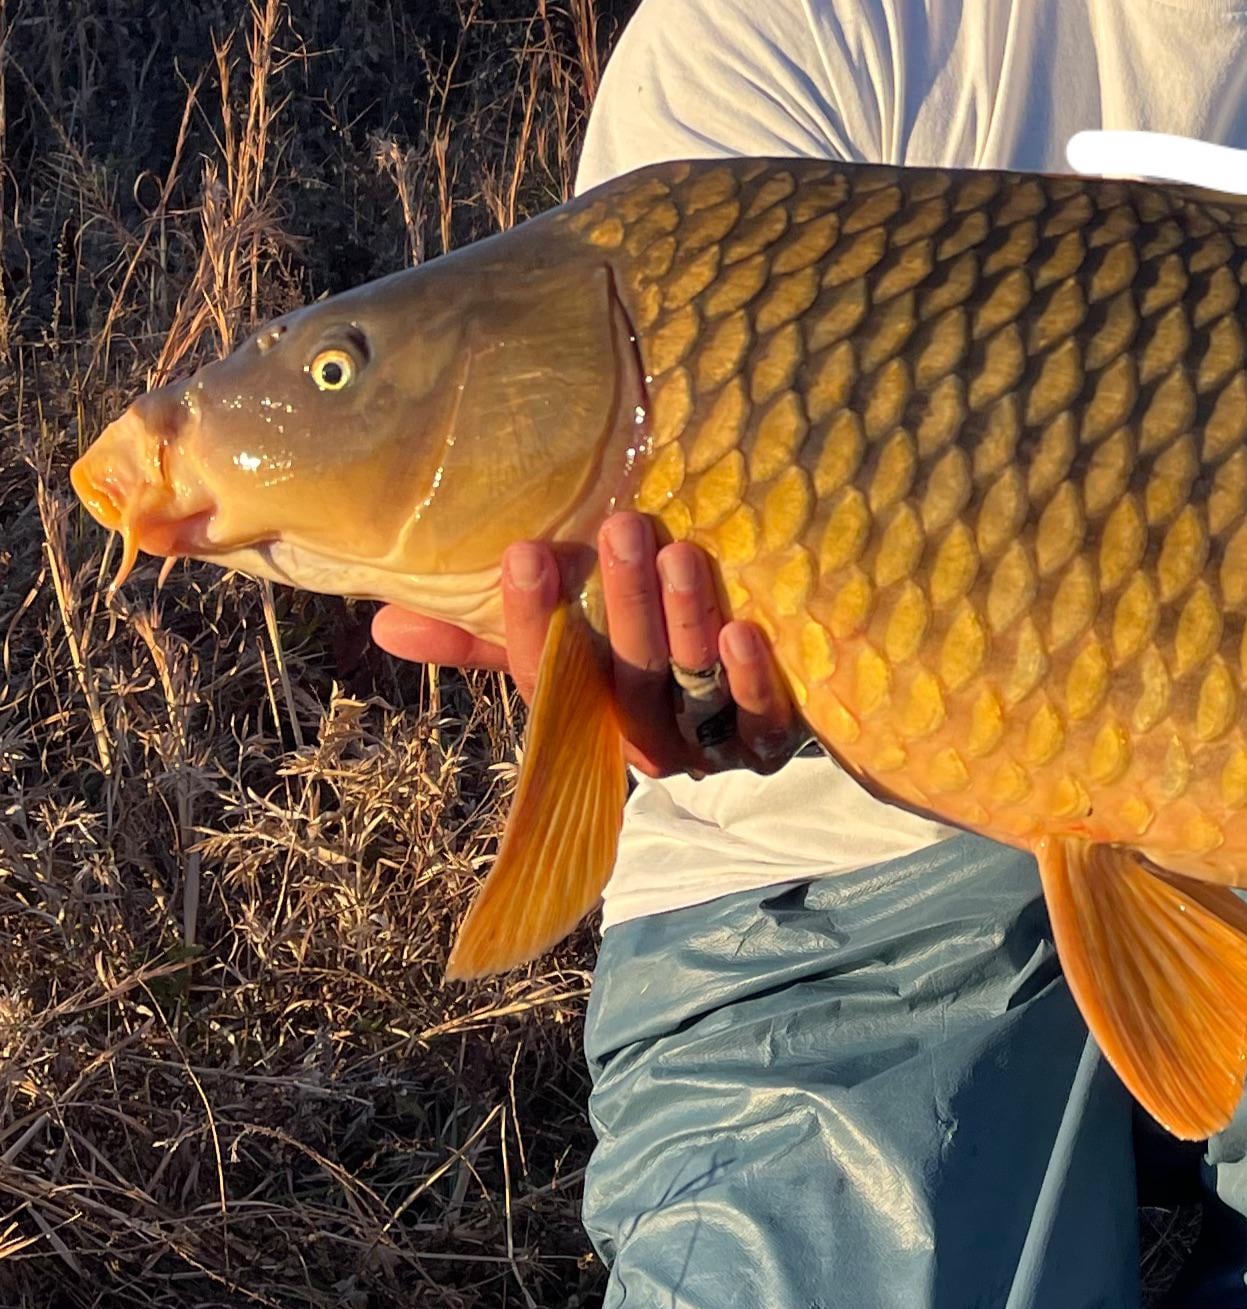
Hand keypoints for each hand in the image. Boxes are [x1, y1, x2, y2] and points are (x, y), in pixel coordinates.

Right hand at [367, 511, 799, 777]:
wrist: (756, 711)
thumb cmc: (641, 663)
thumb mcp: (565, 649)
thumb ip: (485, 638)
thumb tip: (381, 623)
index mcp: (586, 719)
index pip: (545, 680)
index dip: (530, 622)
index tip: (524, 550)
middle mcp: (642, 743)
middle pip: (624, 683)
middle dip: (620, 605)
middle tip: (621, 526)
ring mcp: (709, 749)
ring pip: (689, 695)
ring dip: (682, 625)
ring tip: (681, 553)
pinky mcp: (770, 745)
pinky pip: (760, 723)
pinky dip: (750, 680)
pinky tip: (744, 629)